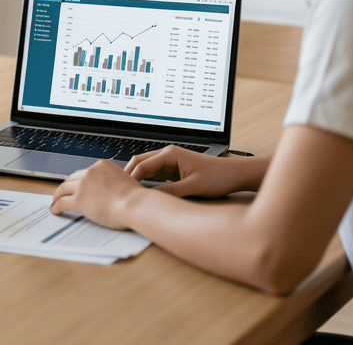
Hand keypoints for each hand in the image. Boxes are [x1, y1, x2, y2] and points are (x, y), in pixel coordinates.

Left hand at [49, 160, 142, 229]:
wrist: (135, 204)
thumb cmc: (136, 198)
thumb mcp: (125, 182)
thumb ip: (114, 183)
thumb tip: (111, 191)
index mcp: (102, 165)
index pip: (85, 172)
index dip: (79, 179)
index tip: (76, 184)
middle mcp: (91, 172)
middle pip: (72, 178)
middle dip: (66, 186)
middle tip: (61, 192)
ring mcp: (83, 185)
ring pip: (63, 189)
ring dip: (57, 195)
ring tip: (55, 201)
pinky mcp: (78, 199)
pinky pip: (62, 202)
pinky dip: (56, 206)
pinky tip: (55, 210)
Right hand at [124, 145, 238, 197]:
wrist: (232, 174)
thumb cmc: (217, 177)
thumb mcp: (192, 187)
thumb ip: (170, 192)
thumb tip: (150, 198)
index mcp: (170, 154)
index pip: (142, 165)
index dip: (131, 178)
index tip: (124, 192)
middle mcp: (168, 154)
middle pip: (140, 162)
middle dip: (129, 176)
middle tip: (120, 192)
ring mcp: (170, 161)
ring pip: (146, 169)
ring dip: (137, 179)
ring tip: (128, 194)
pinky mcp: (173, 169)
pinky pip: (154, 174)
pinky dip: (146, 182)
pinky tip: (142, 193)